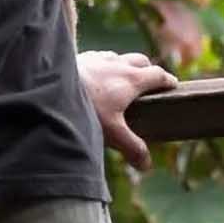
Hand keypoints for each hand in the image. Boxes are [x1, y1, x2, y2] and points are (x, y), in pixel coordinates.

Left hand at [77, 49, 178, 170]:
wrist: (50, 88)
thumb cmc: (86, 108)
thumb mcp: (112, 132)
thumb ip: (132, 147)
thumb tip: (146, 166)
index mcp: (132, 79)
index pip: (158, 75)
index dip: (168, 81)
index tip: (174, 86)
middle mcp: (117, 63)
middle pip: (141, 61)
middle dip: (148, 70)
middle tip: (150, 84)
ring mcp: (98, 57)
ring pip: (119, 57)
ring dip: (124, 65)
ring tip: (121, 80)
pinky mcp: (80, 57)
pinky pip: (98, 57)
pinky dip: (103, 64)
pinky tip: (94, 75)